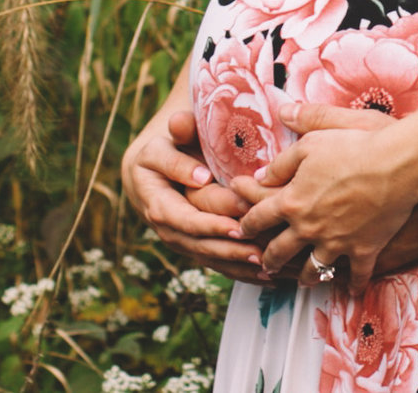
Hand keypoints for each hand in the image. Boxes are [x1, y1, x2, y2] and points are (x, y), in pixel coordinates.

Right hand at [122, 90, 263, 281]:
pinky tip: (266, 276)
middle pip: (198, 243)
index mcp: (155, 199)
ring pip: (208, 257)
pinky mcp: (193, 246)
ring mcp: (179, 239)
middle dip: (228, 248)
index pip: (184, 217)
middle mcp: (165, 226)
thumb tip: (196, 165)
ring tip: (267, 267)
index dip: (209, 224)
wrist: (150, 171)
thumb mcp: (165, 142)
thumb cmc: (165, 148)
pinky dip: (239, 270)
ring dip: (237, 265)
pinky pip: (215, 262)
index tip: (236, 226)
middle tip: (259, 251)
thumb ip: (178, 141)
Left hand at [240, 102, 417, 289]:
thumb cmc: (354, 146)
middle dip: (268, 259)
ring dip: (304, 277)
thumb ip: (282, 160)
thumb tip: (259, 172)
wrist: (397, 164)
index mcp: (292, 201)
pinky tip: (353, 290)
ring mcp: (337, 243)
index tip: (241, 229)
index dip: (247, 224)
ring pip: (314, 269)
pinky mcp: (364, 249)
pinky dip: (355, 285)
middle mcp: (309, 228)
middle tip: (265, 264)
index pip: (259, 218)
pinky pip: (357, 275)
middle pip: (280, 251)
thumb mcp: (311, 142)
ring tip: (302, 281)